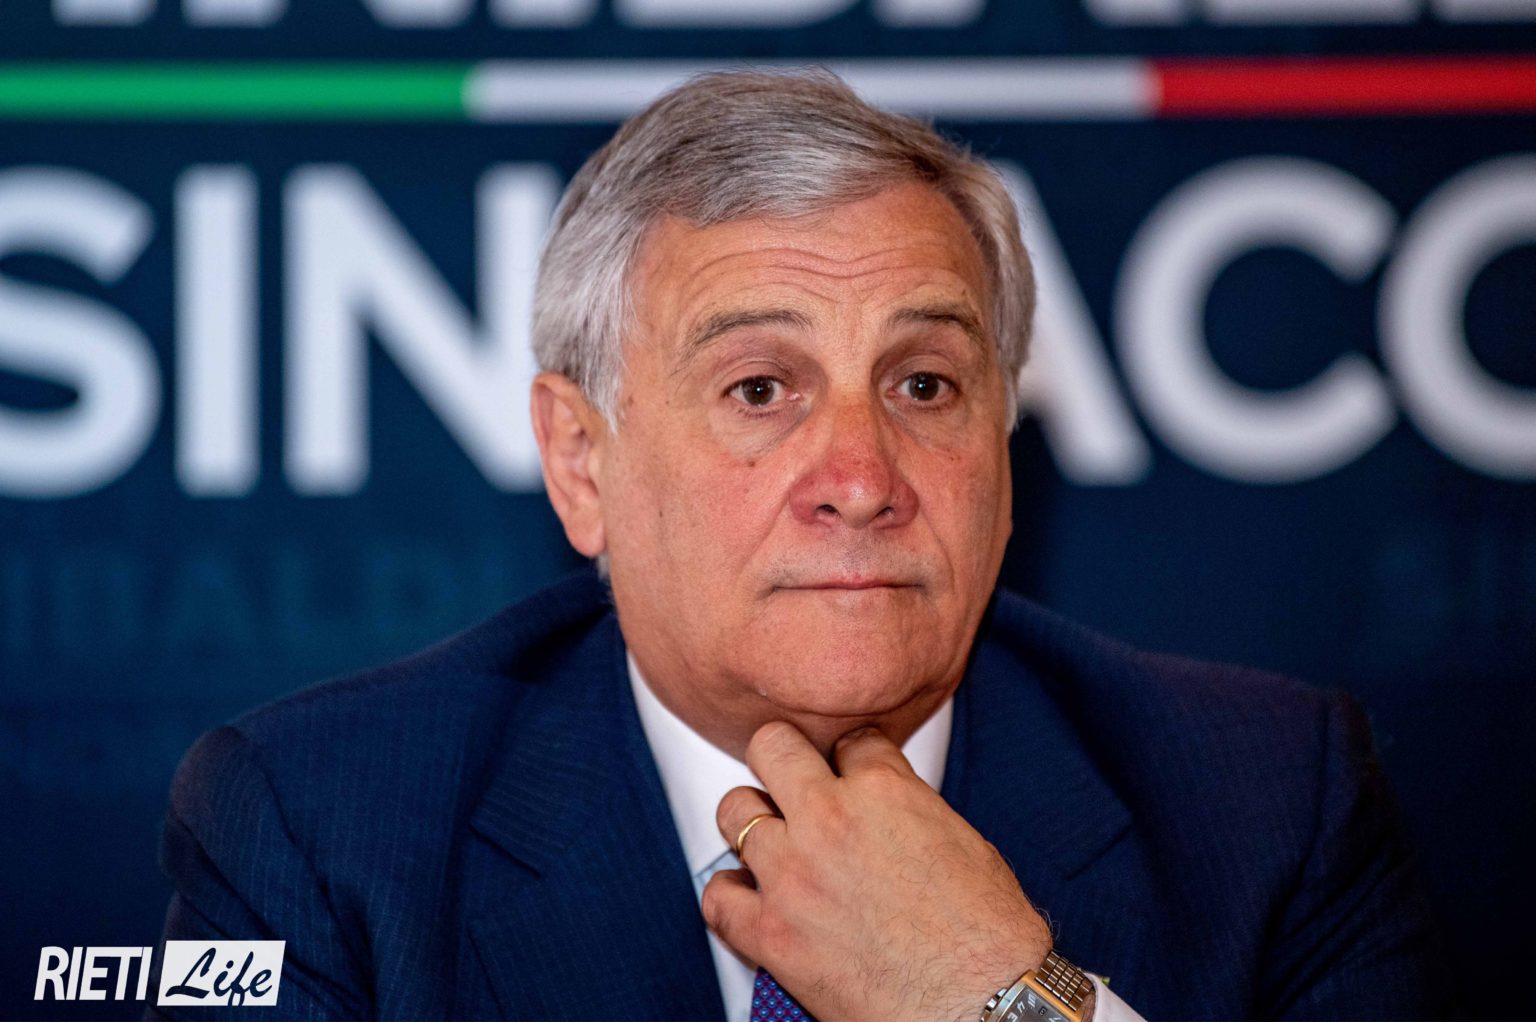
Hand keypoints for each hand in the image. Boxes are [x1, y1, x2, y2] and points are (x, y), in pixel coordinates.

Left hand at [702, 720, 1052, 1021]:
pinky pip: (718, 897)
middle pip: (773, 747)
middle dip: (784, 758)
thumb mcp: (962, 840)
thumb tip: (887, 809)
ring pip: (735, 812)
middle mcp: (830, 819)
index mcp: (884, 790)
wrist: (981, 1005)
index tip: (849, 772)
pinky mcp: (772, 933)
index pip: (849, 742)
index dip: (852, 759)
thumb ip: (910, 808)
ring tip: (773, 840)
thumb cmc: (988, 936)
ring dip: (754, 823)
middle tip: (792, 779)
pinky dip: (730, 895)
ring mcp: (793, 874)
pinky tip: (750, 896)